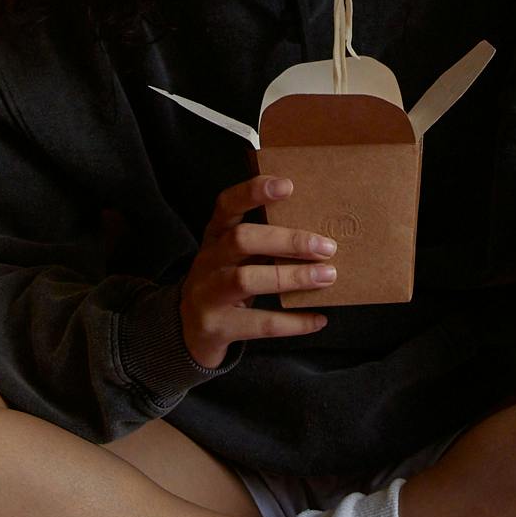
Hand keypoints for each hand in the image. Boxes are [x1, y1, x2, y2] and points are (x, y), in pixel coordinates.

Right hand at [180, 174, 337, 368]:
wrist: (188, 332)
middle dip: (287, 240)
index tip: (288, 185)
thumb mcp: (234, 257)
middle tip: (326, 246)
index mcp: (214, 237)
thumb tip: (319, 233)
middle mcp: (207, 261)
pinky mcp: (216, 327)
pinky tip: (318, 319)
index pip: (227, 205)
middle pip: (241, 239)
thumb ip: (263, 241)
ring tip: (327, 276)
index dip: (253, 192)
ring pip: (246, 279)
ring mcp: (207, 295)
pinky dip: (293, 322)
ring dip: (292, 277)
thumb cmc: (224, 284)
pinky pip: (259, 324)